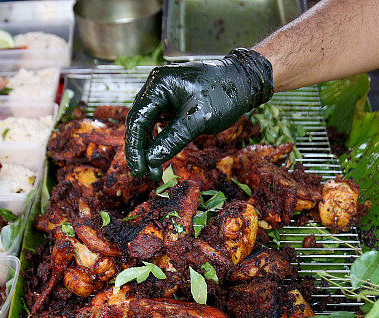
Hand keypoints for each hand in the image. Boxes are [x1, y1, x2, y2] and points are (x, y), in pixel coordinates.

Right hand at [125, 48, 273, 180]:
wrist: (244, 82)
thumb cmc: (224, 95)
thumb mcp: (198, 120)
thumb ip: (173, 139)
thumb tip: (151, 159)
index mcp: (159, 84)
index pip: (137, 119)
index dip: (135, 148)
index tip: (137, 170)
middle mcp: (156, 87)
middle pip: (138, 122)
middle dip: (140, 150)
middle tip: (143, 174)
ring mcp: (163, 94)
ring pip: (147, 125)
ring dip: (149, 148)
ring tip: (153, 171)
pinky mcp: (172, 103)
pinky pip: (159, 124)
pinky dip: (159, 141)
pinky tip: (160, 156)